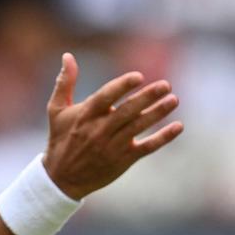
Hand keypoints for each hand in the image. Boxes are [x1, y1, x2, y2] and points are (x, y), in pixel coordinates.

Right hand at [43, 52, 182, 199]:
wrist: (63, 179)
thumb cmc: (61, 140)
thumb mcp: (56, 111)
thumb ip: (64, 83)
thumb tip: (68, 56)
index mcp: (85, 116)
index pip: (105, 98)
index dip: (122, 86)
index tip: (138, 76)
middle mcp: (99, 131)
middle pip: (127, 111)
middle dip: (147, 97)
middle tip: (166, 85)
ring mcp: (112, 146)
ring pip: (138, 127)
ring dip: (158, 113)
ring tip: (174, 100)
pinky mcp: (123, 160)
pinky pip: (147, 148)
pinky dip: (163, 138)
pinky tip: (178, 126)